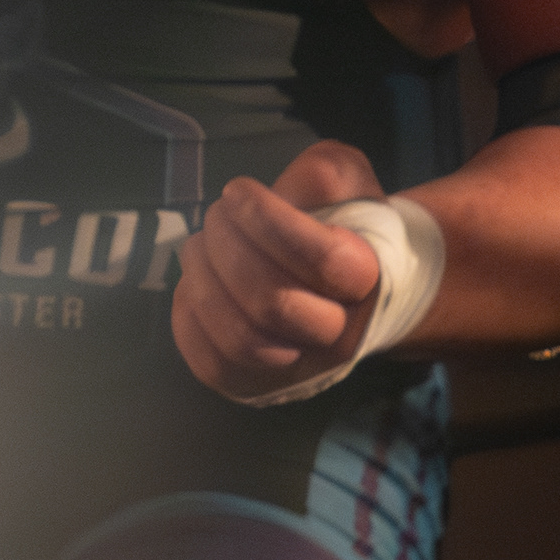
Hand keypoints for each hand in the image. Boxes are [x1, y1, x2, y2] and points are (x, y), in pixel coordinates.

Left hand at [171, 139, 390, 401]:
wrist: (348, 288)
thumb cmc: (342, 225)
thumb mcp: (346, 181)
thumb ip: (324, 174)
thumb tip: (286, 195)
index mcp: (369, 281)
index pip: (321, 259)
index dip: (267, 219)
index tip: (238, 190)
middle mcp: (339, 336)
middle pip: (271, 302)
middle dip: (226, 245)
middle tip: (218, 215)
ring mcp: (298, 369)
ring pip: (239, 339)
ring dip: (204, 279)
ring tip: (200, 245)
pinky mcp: (256, 385)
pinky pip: (211, 364)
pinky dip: (190, 316)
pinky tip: (196, 283)